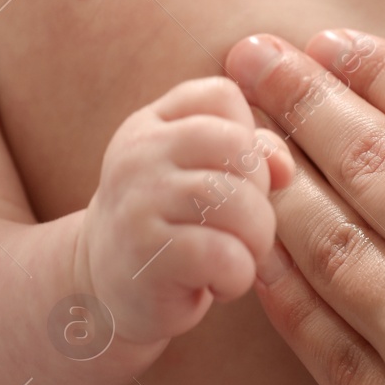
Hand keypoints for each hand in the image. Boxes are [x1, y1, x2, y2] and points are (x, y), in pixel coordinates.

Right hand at [77, 78, 292, 346]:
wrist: (100, 290)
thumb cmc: (168, 228)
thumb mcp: (200, 177)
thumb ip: (247, 154)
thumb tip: (285, 167)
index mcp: (152, 124)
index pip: (222, 95)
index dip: (248, 138)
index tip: (234, 180)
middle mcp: (139, 154)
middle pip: (238, 147)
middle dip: (260, 193)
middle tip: (243, 227)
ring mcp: (138, 202)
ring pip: (237, 202)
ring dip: (256, 240)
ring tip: (235, 257)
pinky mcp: (146, 254)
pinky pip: (225, 254)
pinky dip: (238, 277)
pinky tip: (218, 285)